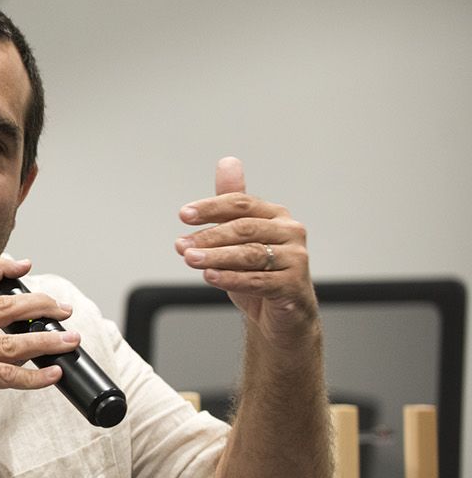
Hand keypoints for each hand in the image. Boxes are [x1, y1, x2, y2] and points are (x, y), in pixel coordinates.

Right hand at [0, 255, 78, 455]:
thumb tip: (25, 354)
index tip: (23, 264)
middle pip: (2, 306)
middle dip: (39, 304)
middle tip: (63, 309)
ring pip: (12, 342)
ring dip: (47, 340)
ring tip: (70, 341)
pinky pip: (8, 374)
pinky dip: (35, 377)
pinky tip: (52, 374)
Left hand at [175, 156, 317, 342]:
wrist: (281, 315)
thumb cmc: (259, 271)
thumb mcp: (241, 236)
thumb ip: (231, 202)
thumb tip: (227, 162)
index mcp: (276, 215)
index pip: (241, 204)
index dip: (210, 208)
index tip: (184, 215)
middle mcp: (290, 232)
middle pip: (244, 228)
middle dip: (209, 236)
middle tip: (181, 245)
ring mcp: (296, 259)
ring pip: (250, 254)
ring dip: (216, 257)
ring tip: (190, 259)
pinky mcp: (294, 285)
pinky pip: (258, 281)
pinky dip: (231, 278)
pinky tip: (210, 277)